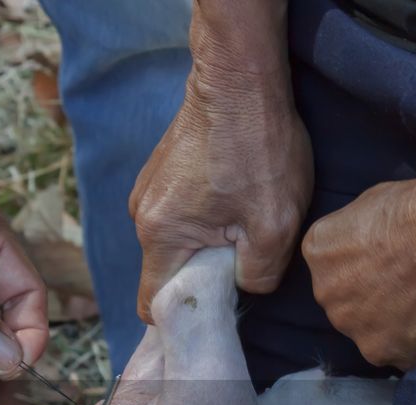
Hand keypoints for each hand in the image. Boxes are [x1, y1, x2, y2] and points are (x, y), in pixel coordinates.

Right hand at [129, 36, 311, 322]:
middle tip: (245, 255)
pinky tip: (235, 194)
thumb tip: (247, 286)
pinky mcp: (160, 173)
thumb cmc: (257, 147)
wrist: (240, 76)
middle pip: (168, 271)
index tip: (214, 309)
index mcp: (159, 235)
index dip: (182, 316)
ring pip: (177, 241)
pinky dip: (204, 216)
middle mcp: (141, 215)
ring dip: (208, 242)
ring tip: (244, 217)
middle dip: (204, 275)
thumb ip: (258, 275)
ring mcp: (147, 191)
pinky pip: (179, 214)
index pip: (153, 304)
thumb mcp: (274, 224)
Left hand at [303, 178, 415, 370]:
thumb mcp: (369, 205)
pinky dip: (413, 343)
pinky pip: (396, 352)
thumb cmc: (414, 211)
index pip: (334, 266)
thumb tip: (367, 243)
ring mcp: (350, 326)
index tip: (389, 256)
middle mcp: (325, 293)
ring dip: (390, 322)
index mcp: (318, 252)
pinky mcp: (379, 351)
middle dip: (371, 296)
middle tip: (407, 282)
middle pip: (346, 301)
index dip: (365, 263)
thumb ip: (356, 233)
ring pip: (368, 330)